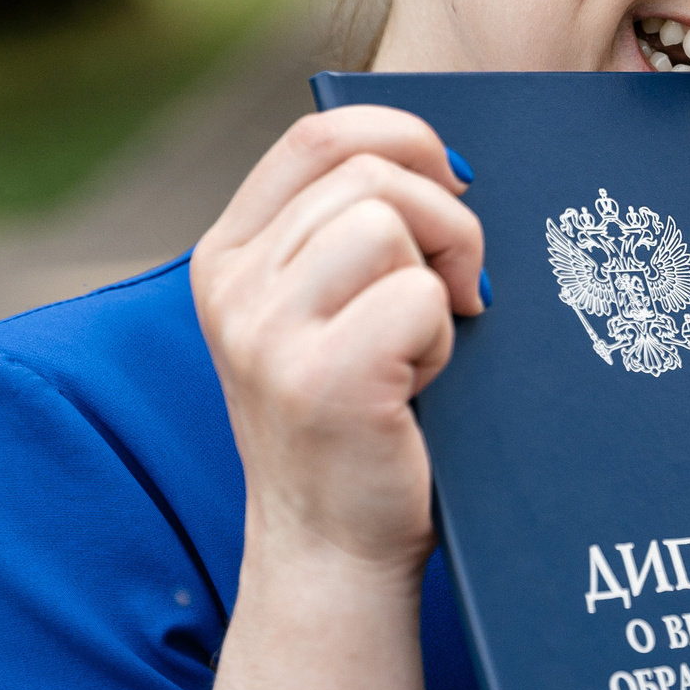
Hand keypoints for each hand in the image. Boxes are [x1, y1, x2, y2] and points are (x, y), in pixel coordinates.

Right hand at [191, 105, 485, 581]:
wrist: (334, 553)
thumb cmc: (356, 422)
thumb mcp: (323, 313)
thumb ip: (347, 233)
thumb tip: (447, 162)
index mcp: (229, 256)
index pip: (318, 136)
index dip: (402, 137)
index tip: (453, 184)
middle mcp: (234, 288)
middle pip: (369, 173)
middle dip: (445, 217)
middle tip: (460, 288)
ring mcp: (267, 335)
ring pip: (390, 222)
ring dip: (439, 276)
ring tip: (427, 340)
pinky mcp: (321, 380)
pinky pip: (416, 297)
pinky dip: (442, 335)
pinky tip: (422, 383)